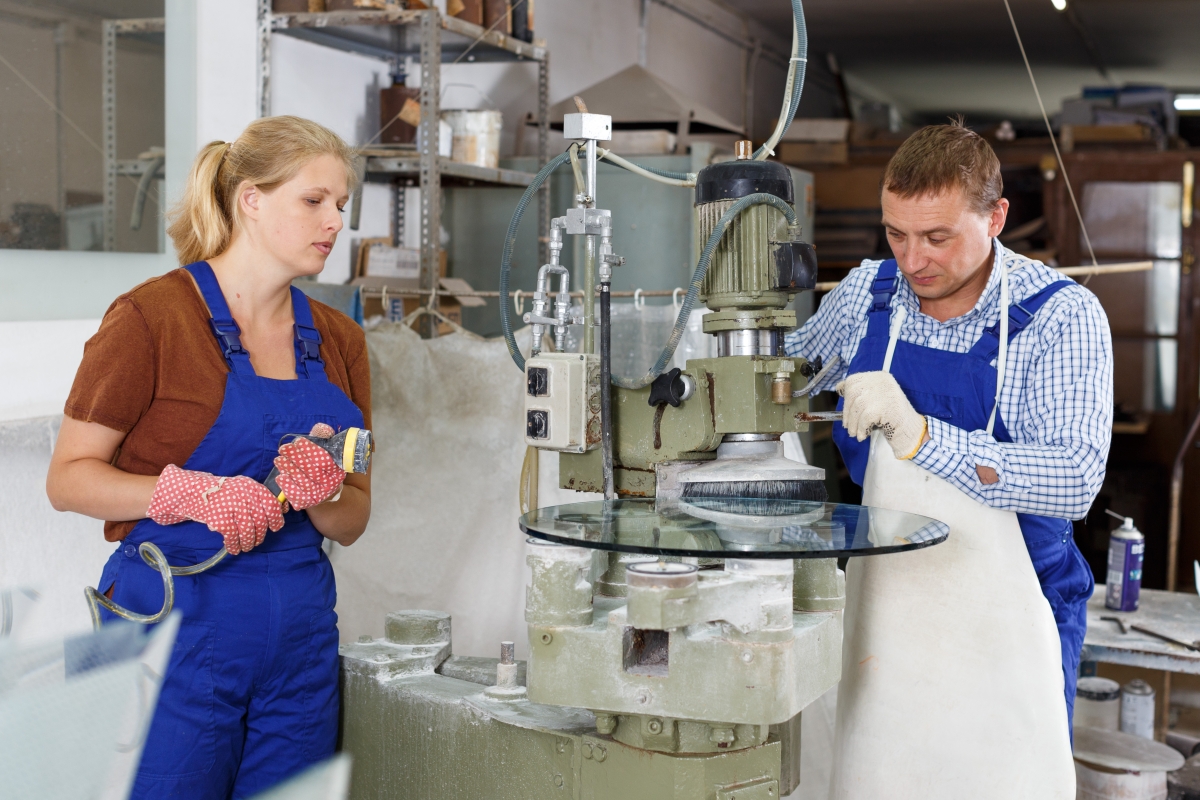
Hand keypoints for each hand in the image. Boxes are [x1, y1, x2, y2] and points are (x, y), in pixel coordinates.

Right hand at [146, 464, 283, 553]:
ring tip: (246, 547)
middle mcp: (245, 496)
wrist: (192, 492)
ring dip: (248, 543)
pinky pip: (232, 537)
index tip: (275, 528)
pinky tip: (233, 548)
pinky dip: (234, 545)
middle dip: (260, 536)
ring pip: (248, 532)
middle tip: (256, 542)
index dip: (276, 519)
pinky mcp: (221, 519)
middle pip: (261, 522)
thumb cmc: (221, 493)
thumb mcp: (242, 487)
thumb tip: (282, 509)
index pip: (272, 505)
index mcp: (252, 488)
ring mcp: (233, 508)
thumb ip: (259, 497)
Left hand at [272, 423, 344, 509]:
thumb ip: (323, 437)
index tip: (298, 441)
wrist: (323, 492)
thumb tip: (322, 428)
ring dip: (289, 469)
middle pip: (312, 471)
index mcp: (337, 469)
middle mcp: (330, 484)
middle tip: (283, 448)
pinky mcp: (307, 502)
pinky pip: (296, 495)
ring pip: (303, 482)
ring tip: (279, 459)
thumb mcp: (325, 449)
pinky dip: (287, 485)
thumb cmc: (321, 466)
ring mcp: (319, 495)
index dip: (310, 450)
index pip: (325, 460)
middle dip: (296, 457)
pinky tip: (281, 476)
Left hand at [837, 371, 927, 459]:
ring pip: (857, 407)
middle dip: (847, 412)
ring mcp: (884, 393)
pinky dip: (860, 428)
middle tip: (848, 426)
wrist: (910, 430)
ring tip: (855, 433)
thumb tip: (839, 388)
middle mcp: (882, 381)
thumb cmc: (891, 416)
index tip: (844, 405)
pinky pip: (864, 418)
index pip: (853, 380)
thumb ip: (861, 392)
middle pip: (852, 394)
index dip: (845, 393)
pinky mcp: (884, 407)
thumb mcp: (877, 399)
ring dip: (853, 424)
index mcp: (880, 377)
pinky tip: (862, 435)